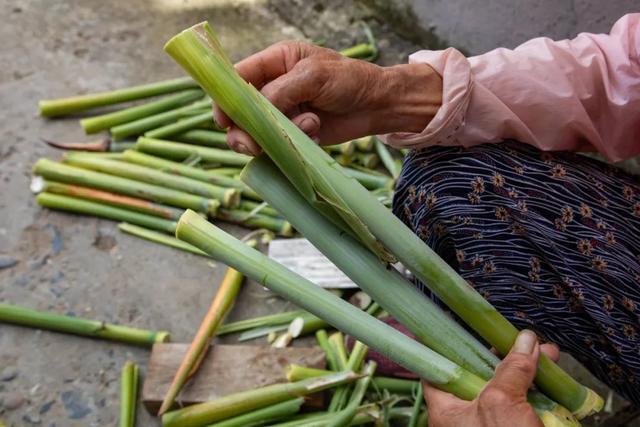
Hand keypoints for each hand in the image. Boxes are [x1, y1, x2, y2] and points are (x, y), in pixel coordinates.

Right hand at [214, 40, 442, 154]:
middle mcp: (274, 87)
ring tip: (307, 127)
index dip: (226, 98)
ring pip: (258, 132)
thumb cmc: (350, 80)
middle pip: (241, 111)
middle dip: (244, 129)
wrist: (378, 105)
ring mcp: (283, 112)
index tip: (224, 120)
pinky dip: (293, 143)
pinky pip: (279, 144)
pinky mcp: (295, 133)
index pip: (237, 77)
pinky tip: (316, 132)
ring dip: (275, 136)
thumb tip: (255, 112)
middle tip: (253, 145)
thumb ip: (281, 91)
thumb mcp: (314, 76)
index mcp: (275, 62)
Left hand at [424, 330, 560, 426]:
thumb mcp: (502, 404)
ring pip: (506, 388)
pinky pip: (523, 405)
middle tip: (522, 340)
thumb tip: (525, 342)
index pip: (438, 370)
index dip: (448, 348)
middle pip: (479, 374)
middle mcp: (465, 416)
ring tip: (547, 355)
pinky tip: (553, 379)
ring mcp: (491, 424)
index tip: (458, 328)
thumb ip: (511, 370)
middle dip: (503, 355)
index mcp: (447, 408)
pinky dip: (538, 391)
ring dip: (527, 370)